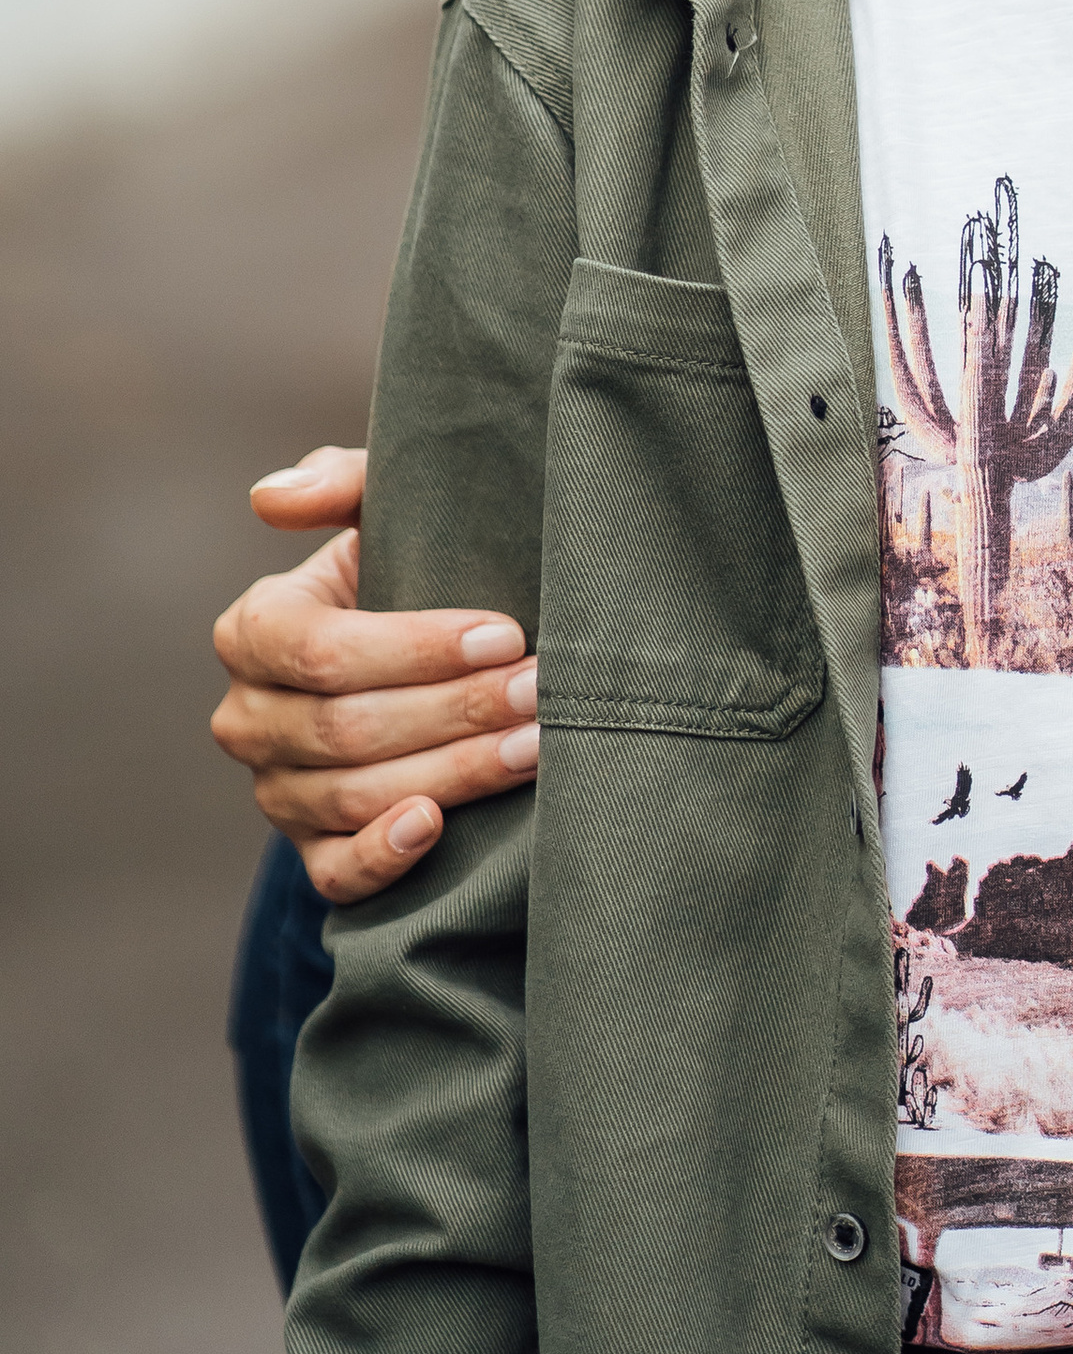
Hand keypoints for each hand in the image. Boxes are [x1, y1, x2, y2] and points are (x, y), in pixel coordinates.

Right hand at [210, 445, 537, 902]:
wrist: (429, 655)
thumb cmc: (407, 565)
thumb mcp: (379, 509)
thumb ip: (338, 481)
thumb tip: (271, 497)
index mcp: (254, 630)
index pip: (324, 650)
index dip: (417, 647)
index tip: (506, 633)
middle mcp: (250, 716)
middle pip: (348, 727)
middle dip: (458, 709)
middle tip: (542, 691)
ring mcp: (276, 790)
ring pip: (356, 795)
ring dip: (454, 772)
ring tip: (535, 745)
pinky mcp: (311, 850)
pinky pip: (336, 872)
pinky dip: (384, 855)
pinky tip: (436, 825)